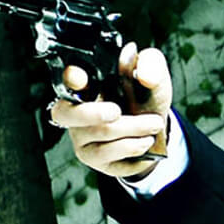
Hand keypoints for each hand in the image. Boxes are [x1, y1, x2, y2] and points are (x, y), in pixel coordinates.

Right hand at [52, 43, 173, 178]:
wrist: (157, 129)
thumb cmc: (145, 98)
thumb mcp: (152, 75)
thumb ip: (150, 64)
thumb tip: (145, 76)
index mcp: (85, 87)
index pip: (66, 80)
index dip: (69, 79)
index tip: (80, 78)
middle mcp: (75, 113)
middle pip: (67, 114)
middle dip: (92, 113)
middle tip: (116, 111)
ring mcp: (82, 138)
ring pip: (99, 136)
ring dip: (132, 130)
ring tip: (154, 125)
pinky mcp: (95, 159)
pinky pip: (110, 157)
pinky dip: (133, 148)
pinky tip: (146, 142)